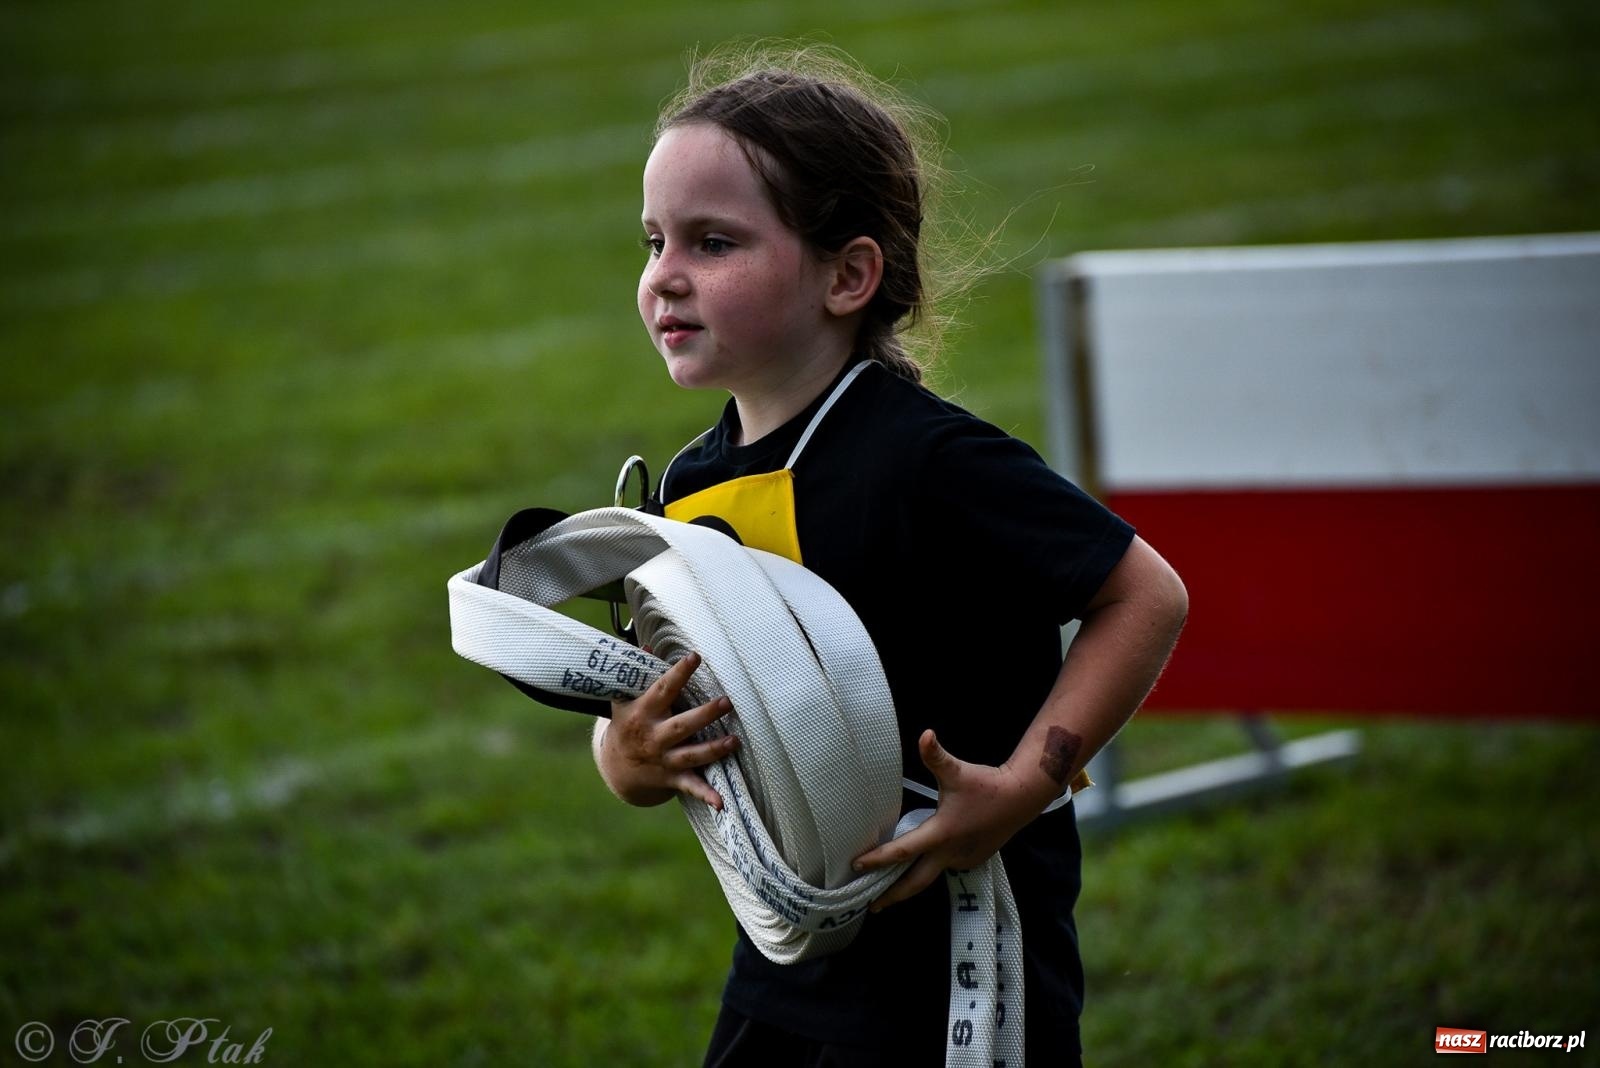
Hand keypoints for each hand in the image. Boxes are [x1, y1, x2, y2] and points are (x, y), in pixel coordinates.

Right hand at [595, 652, 739, 808]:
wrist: (616, 769)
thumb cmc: (627, 725)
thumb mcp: (624, 700)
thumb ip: (637, 675)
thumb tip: (646, 647)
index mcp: (642, 714)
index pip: (662, 690)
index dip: (678, 674)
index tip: (694, 657)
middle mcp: (653, 738)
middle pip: (681, 726)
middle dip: (704, 715)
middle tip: (726, 702)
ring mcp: (664, 760)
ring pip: (691, 755)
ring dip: (713, 750)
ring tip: (734, 741)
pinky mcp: (672, 778)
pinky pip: (691, 787)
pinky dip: (706, 795)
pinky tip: (721, 803)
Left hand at [852, 729, 1050, 911]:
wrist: (1021, 798)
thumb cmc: (987, 785)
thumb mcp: (958, 771)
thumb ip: (936, 756)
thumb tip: (925, 734)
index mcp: (941, 834)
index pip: (902, 851)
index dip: (878, 859)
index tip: (857, 866)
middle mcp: (950, 853)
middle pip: (915, 883)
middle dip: (892, 896)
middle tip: (871, 906)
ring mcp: (962, 860)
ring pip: (932, 875)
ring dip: (911, 883)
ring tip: (889, 890)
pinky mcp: (972, 860)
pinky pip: (946, 867)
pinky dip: (931, 869)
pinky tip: (922, 866)